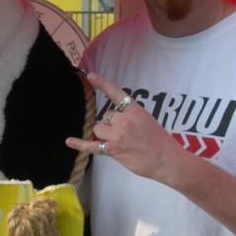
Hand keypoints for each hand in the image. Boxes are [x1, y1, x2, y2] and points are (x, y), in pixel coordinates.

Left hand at [65, 72, 179, 181]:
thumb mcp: (147, 120)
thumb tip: (113, 121)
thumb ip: (131, 117)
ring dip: (105, 135)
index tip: (90, 75)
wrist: (167, 160)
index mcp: (135, 110)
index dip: (102, 84)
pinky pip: (92, 145)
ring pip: (99, 129)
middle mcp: (125, 119)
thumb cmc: (159, 142)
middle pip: (105, 117)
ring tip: (121, 144)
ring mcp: (118, 134)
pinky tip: (69, 141)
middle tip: (126, 136)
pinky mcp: (113, 149)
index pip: (116, 93)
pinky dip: (80, 144)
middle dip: (111, 125)